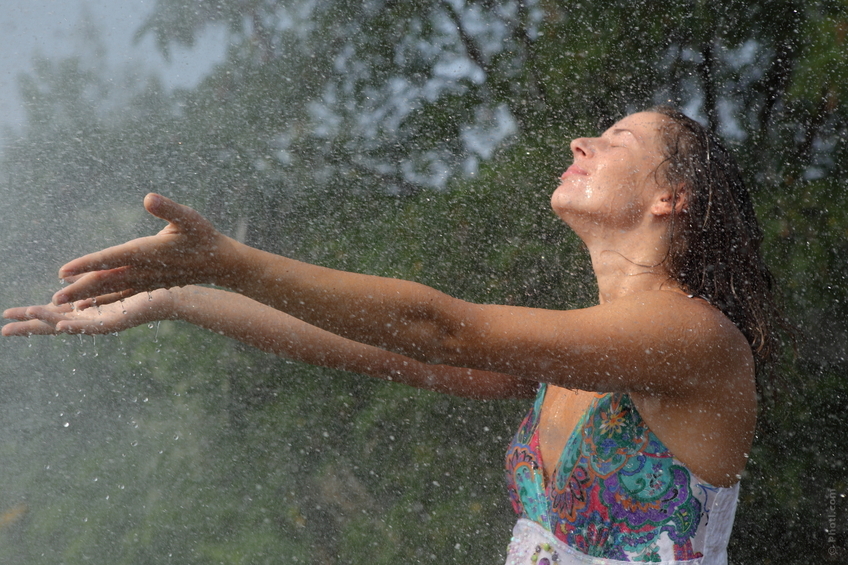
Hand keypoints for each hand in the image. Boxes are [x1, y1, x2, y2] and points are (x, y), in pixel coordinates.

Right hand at [2, 290, 172, 335]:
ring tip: (25, 317)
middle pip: (56, 324)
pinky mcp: (121, 322)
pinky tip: (61, 325)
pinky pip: (96, 325)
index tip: (7, 315)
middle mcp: (94, 319)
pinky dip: (78, 326)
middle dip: (30, 326)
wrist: (175, 296)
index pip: (55, 313)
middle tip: (3, 330)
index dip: (33, 314)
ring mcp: (105, 322)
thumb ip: (88, 283)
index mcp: (90, 310)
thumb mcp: (110, 282)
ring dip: (49, 322)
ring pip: (71, 325)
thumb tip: (65, 279)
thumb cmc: (146, 287)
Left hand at [52, 193, 233, 305]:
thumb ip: (169, 209)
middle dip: (79, 289)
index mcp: (148, 251)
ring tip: (64, 304)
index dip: (87, 264)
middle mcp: (144, 270)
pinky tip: (90, 304)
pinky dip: (104, 300)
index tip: (63, 270)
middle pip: (106, 280)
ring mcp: (147, 280)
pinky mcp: (150, 285)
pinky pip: (122, 295)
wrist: (222, 263)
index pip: (112, 258)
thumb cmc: (206, 236)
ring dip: (87, 297)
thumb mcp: (190, 218)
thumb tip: (149, 198)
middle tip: (53, 298)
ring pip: (111, 291)